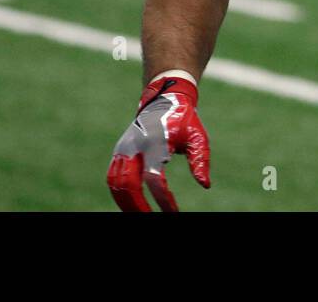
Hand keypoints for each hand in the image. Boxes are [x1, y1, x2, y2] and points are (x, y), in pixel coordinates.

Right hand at [107, 75, 210, 211]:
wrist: (164, 100)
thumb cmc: (184, 121)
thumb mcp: (197, 137)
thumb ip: (200, 160)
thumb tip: (205, 185)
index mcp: (155, 142)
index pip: (154, 179)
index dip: (163, 199)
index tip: (172, 213)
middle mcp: (135, 145)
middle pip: (128, 184)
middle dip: (137, 206)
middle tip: (150, 218)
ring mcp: (123, 147)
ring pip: (115, 183)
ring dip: (125, 202)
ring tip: (139, 214)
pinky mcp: (119, 150)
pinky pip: (113, 177)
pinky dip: (120, 193)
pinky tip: (132, 205)